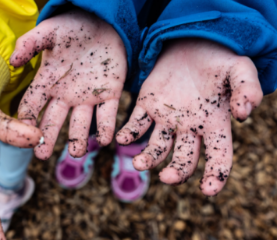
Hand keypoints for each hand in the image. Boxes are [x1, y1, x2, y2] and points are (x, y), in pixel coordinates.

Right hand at [10, 9, 126, 159]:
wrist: (102, 20)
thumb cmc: (72, 25)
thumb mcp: (49, 31)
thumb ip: (29, 43)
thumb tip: (12, 61)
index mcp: (48, 81)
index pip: (33, 103)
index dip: (27, 117)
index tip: (24, 131)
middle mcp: (65, 94)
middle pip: (53, 120)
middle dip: (47, 138)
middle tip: (41, 154)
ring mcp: (87, 96)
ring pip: (81, 123)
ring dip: (78, 139)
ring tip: (77, 153)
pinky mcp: (110, 93)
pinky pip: (107, 114)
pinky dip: (106, 128)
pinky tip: (106, 140)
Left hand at [116, 39, 261, 195]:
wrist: (193, 39)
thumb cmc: (220, 58)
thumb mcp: (240, 69)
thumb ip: (248, 90)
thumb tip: (243, 115)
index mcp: (215, 124)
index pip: (218, 157)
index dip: (215, 176)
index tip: (208, 191)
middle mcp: (190, 128)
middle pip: (184, 159)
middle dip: (177, 172)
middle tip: (167, 177)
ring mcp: (166, 119)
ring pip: (157, 147)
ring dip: (148, 159)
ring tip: (139, 164)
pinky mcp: (147, 105)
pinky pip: (136, 125)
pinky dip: (128, 134)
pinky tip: (122, 139)